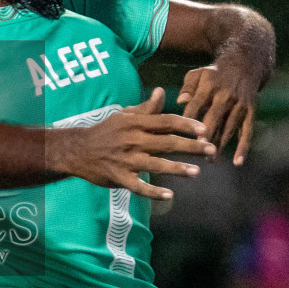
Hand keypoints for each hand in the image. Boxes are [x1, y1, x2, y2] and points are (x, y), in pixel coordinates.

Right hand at [52, 88, 215, 201]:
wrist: (77, 150)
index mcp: (135, 123)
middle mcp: (132, 140)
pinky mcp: (119, 177)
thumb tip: (162, 92)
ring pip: (156, 164)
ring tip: (196, 172)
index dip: (186, 125)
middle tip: (211, 150)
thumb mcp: (124, 116)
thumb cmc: (105, 132)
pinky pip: (138, 186)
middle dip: (191, 146)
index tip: (204, 130)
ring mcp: (126, 160)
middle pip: (166, 142)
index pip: (165, 122)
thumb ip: (146, 108)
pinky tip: (169, 195)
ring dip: (177, 168)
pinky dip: (153, 191)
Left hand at [177, 62, 262, 165]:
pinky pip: (247, 131)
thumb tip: (180, 101)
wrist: (245, 64)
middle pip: (214, 118)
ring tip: (210, 160)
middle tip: (198, 150)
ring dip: (220, 144)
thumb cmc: (214, 73)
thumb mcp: (198, 74)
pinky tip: (238, 162)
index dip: (189, 119)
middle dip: (207, 134)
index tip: (181, 135)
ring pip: (229, 127)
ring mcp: (240, 104)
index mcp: (209, 86)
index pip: (196, 104)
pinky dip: (243, 147)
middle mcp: (225, 95)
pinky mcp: (251, 111)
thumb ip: (187, 87)